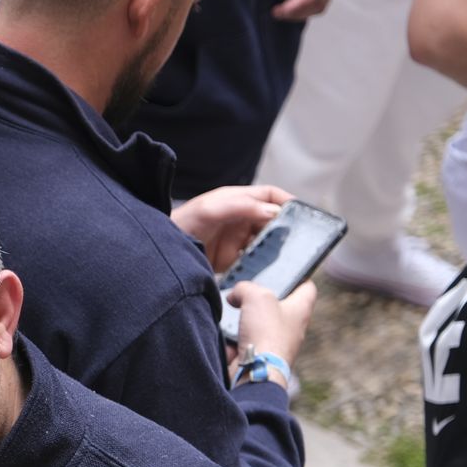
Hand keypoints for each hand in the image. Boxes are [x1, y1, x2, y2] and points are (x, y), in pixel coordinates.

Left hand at [170, 185, 291, 273]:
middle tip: (301, 240)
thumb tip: (274, 212)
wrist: (161, 252)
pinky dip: (263, 264)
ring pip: (265, 241)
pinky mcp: (231, 260)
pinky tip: (270, 271)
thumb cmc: (182, 224)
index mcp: (237, 200)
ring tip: (289, 257)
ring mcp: (236, 240)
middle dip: (286, 228)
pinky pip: (254, 260)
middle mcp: (239, 218)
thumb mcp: (211, 210)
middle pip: (272, 220)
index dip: (288, 202)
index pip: (269, 196)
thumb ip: (241, 207)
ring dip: (277, 248)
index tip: (304, 214)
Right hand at [226, 280, 316, 380]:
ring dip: (244, 319)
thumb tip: (234, 296)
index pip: (307, 289)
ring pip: (258, 324)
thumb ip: (244, 288)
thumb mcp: (256, 296)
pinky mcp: (259, 357)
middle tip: (247, 293)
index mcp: (300, 310)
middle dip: (260, 300)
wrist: (255, 371)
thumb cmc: (266, 333)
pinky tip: (225, 335)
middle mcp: (292, 328)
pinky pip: (244, 342)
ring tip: (233, 312)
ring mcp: (275, 344)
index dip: (298, 278)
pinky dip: (233, 338)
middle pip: (279, 306)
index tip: (287, 274)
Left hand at [272, 0, 340, 20]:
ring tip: (278, 13)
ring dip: (299, 14)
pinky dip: (300, 10)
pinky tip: (285, 9)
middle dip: (298, 12)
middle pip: (320, 2)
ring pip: (319, 6)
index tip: (279, 10)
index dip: (299, 3)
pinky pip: (315, 3)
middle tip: (275, 13)